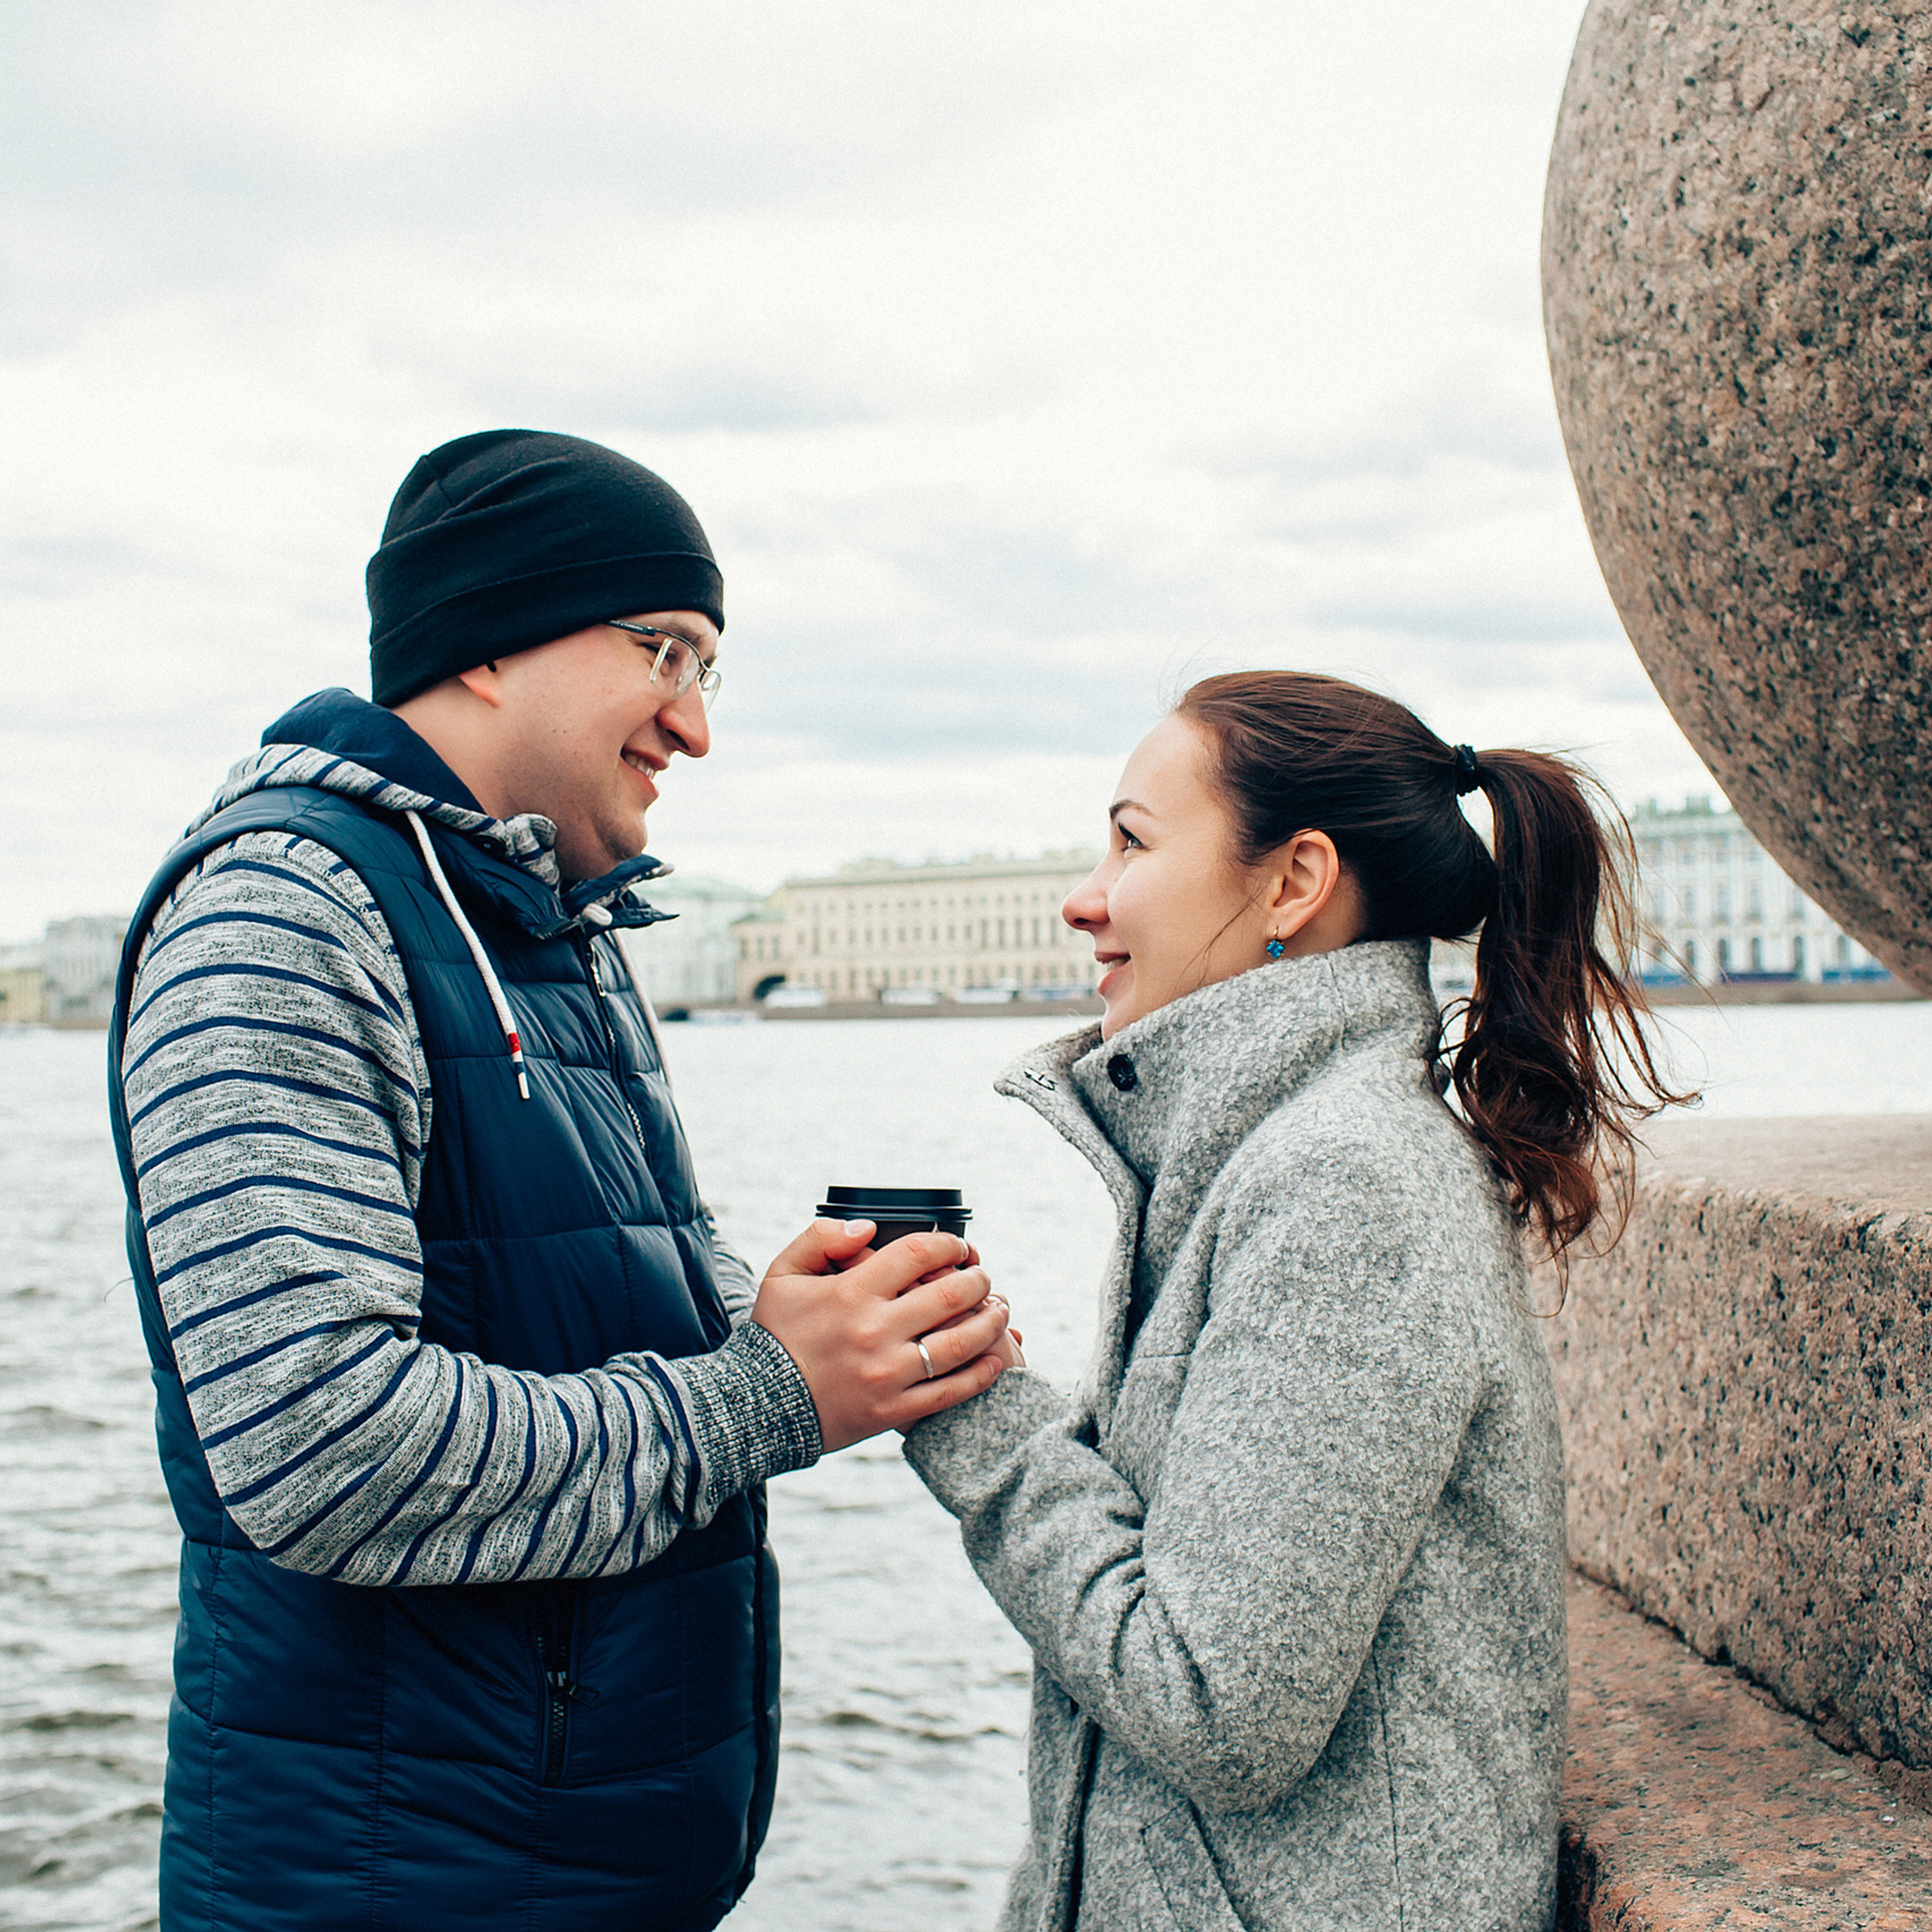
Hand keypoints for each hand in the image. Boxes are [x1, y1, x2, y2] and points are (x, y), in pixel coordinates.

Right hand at [753, 1220, 1012, 1451]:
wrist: (757, 1405)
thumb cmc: (775, 1334)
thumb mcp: (782, 1274)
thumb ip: (820, 1238)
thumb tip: (869, 1228)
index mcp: (851, 1293)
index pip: (918, 1254)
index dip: (948, 1244)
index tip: (957, 1245)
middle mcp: (874, 1331)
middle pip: (949, 1297)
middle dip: (978, 1281)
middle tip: (984, 1277)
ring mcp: (886, 1373)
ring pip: (959, 1344)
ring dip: (990, 1323)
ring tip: (1001, 1310)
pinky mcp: (892, 1409)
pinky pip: (950, 1392)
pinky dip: (980, 1375)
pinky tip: (994, 1360)